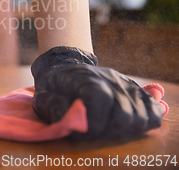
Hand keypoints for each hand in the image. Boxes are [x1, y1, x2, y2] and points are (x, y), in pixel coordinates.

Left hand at [31, 46, 163, 138]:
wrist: (66, 67)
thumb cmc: (54, 86)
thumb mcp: (43, 95)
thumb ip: (52, 107)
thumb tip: (73, 120)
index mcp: (85, 78)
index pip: (101, 99)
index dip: (93, 121)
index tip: (83, 128)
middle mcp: (110, 79)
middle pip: (124, 114)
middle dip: (108, 130)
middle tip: (94, 129)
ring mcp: (126, 84)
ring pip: (140, 116)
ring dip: (124, 129)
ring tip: (107, 125)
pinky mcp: (136, 91)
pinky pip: (153, 112)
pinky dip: (144, 122)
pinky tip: (125, 124)